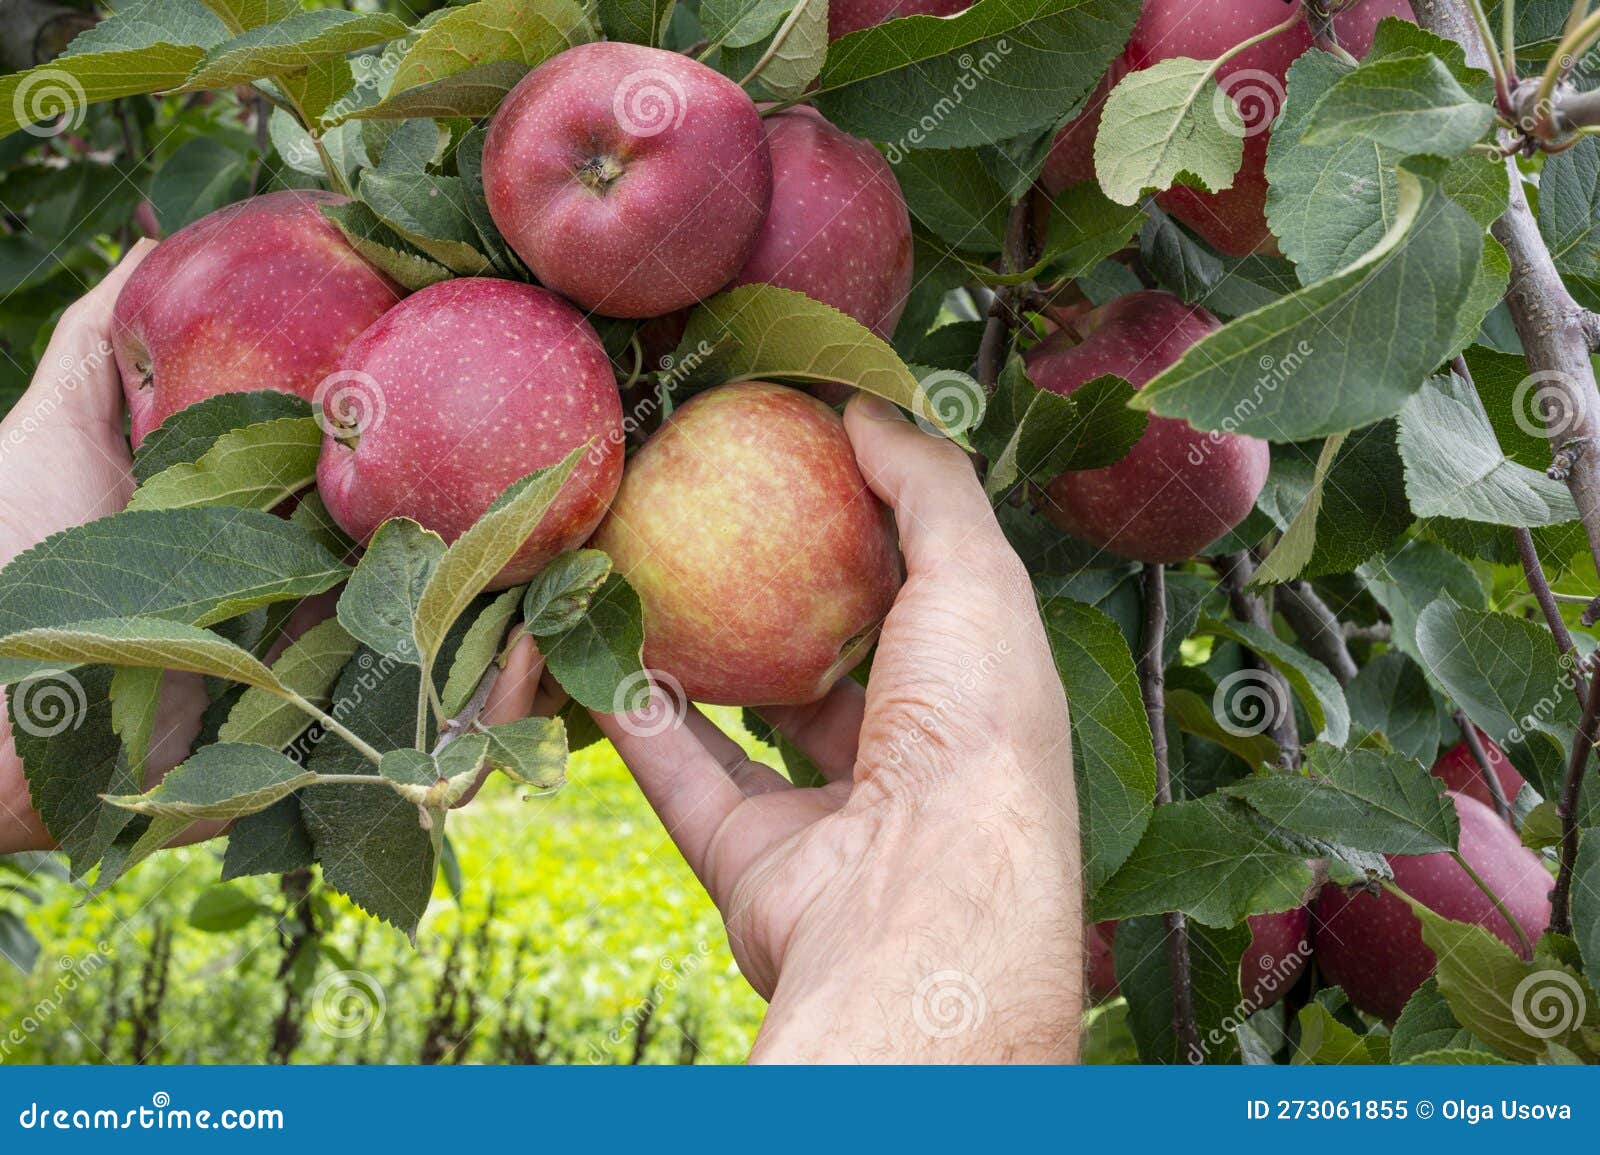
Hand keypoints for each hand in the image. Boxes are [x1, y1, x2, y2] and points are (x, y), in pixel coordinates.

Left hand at [0, 249, 540, 853]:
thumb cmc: (11, 556)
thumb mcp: (54, 428)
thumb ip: (106, 343)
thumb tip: (160, 237)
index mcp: (283, 539)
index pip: (403, 501)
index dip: (475, 468)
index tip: (537, 419)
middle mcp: (321, 615)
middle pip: (456, 587)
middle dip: (538, 559)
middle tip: (592, 510)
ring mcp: (334, 698)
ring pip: (467, 674)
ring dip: (539, 643)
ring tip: (576, 596)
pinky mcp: (330, 776)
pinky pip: (435, 762)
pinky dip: (498, 727)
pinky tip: (523, 666)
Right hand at [593, 393, 1082, 1062]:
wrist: (923, 894)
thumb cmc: (974, 722)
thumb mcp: (977, 573)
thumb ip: (928, 486)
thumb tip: (868, 410)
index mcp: (969, 697)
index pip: (917, 609)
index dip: (865, 541)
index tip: (797, 473)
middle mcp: (902, 761)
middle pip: (824, 669)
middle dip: (770, 606)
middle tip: (704, 527)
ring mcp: (824, 818)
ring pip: (741, 726)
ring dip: (687, 657)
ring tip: (631, 575)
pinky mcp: (749, 860)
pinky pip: (680, 773)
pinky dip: (633, 714)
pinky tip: (587, 646)